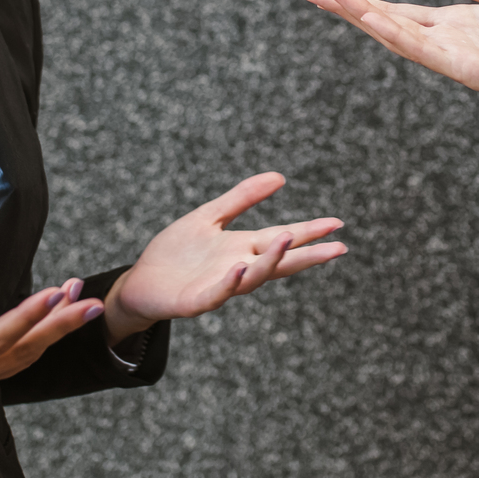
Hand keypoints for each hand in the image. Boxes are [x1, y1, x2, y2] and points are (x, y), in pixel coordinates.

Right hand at [0, 278, 101, 443]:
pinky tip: (51, 322)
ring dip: (53, 330)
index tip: (55, 296)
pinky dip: (37, 340)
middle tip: (89, 300)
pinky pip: (12, 361)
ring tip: (79, 301)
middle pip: (20, 350)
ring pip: (21, 357)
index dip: (25, 318)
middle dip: (58, 325)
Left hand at [103, 172, 345, 343]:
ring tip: (288, 238)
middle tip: (338, 248)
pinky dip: (230, 283)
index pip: (282, 238)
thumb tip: (280, 176)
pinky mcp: (195, 300)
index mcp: (242, 247)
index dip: (309, 232)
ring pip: (252, 277)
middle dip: (308, 255)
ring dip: (271, 260)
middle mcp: (237, 267)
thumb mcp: (210, 216)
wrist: (140, 282)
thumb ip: (242, 198)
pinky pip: (216, 293)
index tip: (337, 224)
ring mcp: (219, 285)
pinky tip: (240, 268)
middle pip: (279, 262)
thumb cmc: (176, 252)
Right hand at [304, 0, 478, 125]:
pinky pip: (425, 49)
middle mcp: (447, 43)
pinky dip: (397, 33)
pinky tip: (373, 18)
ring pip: (398, 35)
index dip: (364, 1)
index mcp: (455, 27)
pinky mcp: (467, 69)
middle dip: (349, 8)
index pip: (400, 12)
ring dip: (364, 16)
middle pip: (388, 23)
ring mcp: (454, 57)